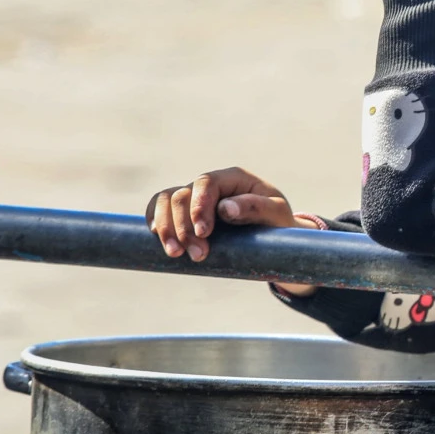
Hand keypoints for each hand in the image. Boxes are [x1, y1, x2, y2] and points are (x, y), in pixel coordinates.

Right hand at [146, 166, 312, 261]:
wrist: (275, 237)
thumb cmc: (279, 222)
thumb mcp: (277, 214)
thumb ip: (256, 208)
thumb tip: (225, 208)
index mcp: (234, 178)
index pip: (206, 184)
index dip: (199, 207)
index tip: (204, 233)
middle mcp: (211, 184)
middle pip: (182, 195)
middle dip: (184, 227)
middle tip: (197, 255)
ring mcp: (195, 197)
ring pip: (166, 200)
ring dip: (166, 228)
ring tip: (175, 254)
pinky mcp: (186, 212)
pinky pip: (161, 208)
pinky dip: (156, 220)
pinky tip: (157, 238)